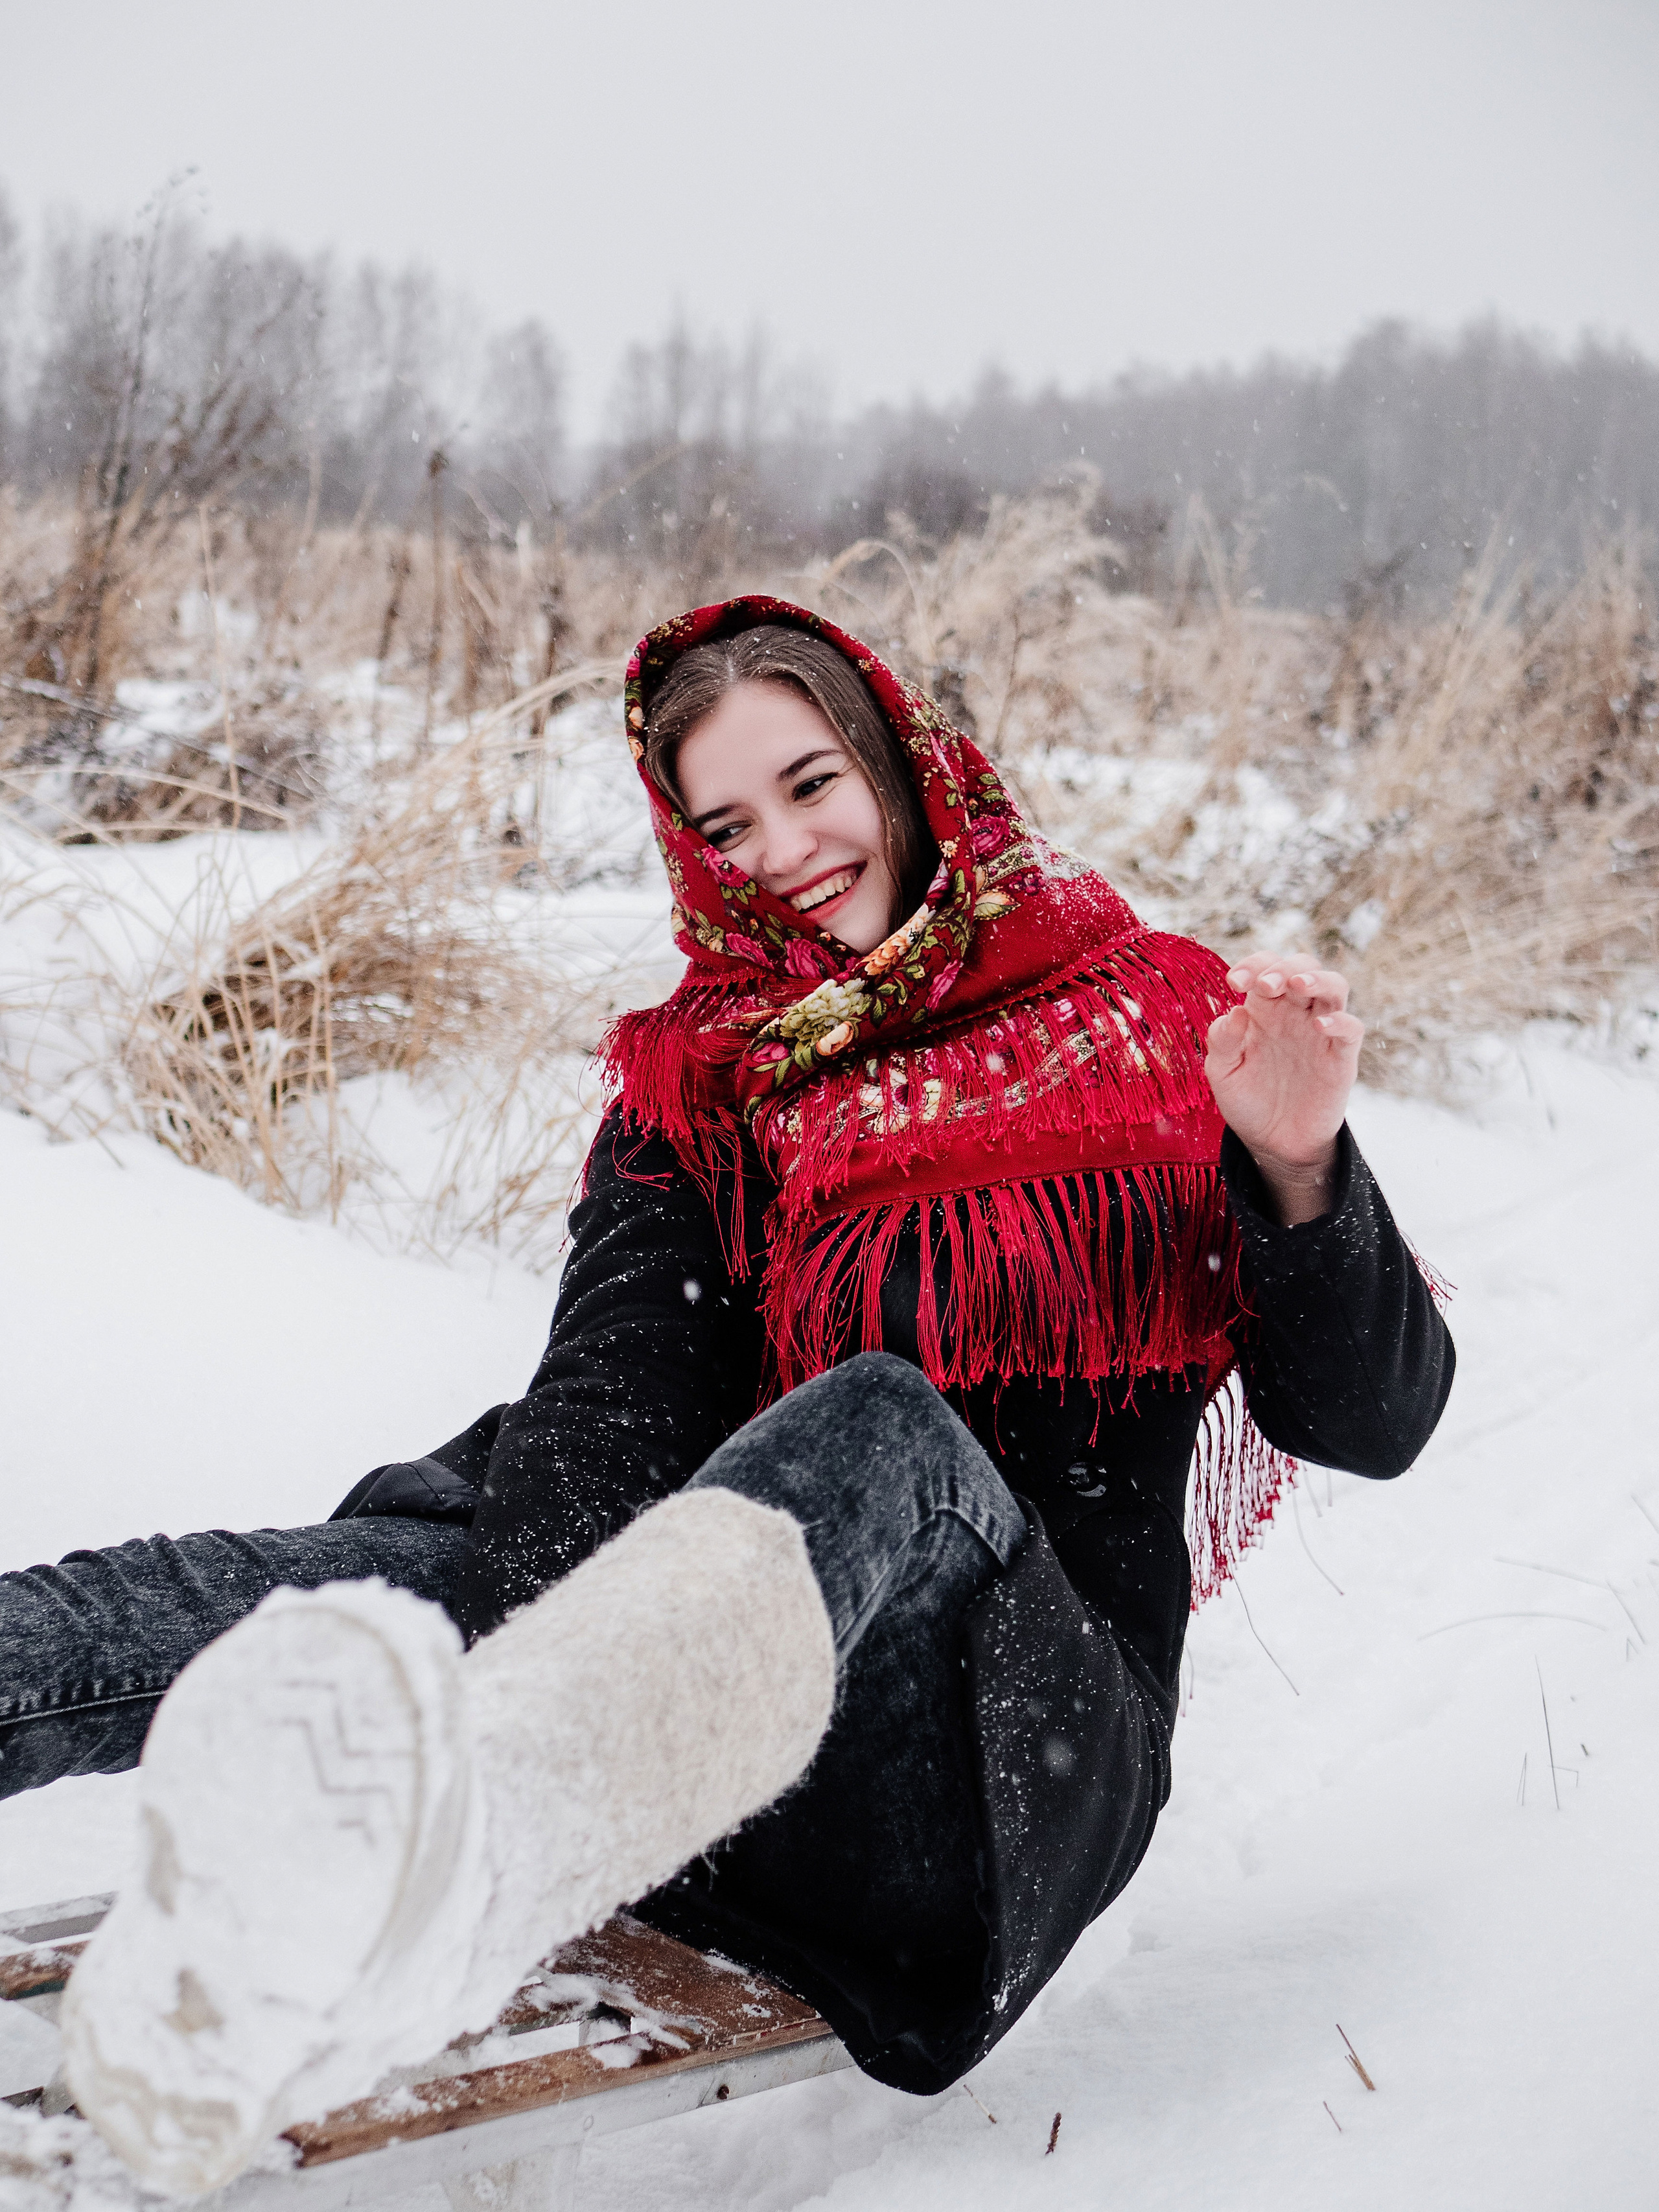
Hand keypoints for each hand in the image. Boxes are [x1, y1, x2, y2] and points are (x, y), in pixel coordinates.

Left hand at [1204, 952, 1363, 1225]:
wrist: (1274, 1143)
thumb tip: (1235, 1011)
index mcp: (1264, 1009)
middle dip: (1283, 967)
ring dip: (1318, 978)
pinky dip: (1340, 1020)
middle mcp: (1294, 1013)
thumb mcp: (1223, 1073)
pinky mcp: (1341, 1057)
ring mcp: (1320, 1032)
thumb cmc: (1248, 1101)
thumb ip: (1224, 1042)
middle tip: (1263, 985)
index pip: (1265, 969)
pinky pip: (1351, 1028)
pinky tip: (1319, 1025)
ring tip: (1297, 984)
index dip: (1252, 964)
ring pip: (1334, 986)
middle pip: (1302, 967)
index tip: (1234, 981)